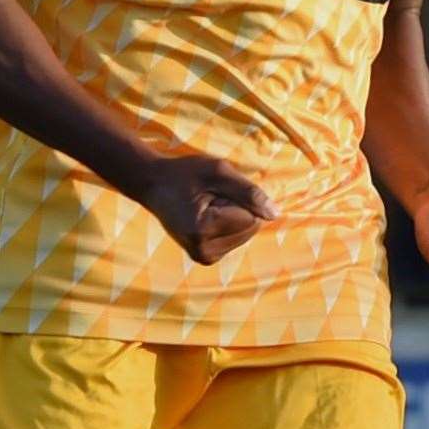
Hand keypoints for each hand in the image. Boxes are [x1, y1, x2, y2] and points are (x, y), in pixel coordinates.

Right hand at [134, 154, 276, 264]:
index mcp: (204, 230)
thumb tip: (275, 215)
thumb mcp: (219, 172)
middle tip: (209, 198)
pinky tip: (206, 216)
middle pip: (250, 228)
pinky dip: (228, 224)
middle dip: (238, 208)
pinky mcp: (205, 257)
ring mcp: (204, 257)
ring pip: (245, 233)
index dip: (238, 198)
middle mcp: (204, 250)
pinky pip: (236, 238)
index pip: (252, 217)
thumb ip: (249, 193)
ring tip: (206, 206)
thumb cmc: (185, 173)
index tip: (212, 192)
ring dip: (233, 216)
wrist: (153, 184)